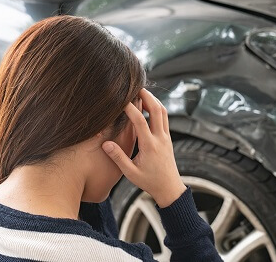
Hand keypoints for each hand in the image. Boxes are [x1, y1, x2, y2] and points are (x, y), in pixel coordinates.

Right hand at [102, 89, 185, 207]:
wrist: (169, 188)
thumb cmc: (149, 182)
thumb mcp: (130, 173)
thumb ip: (118, 157)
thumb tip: (106, 143)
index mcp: (150, 146)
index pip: (140, 122)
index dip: (131, 109)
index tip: (120, 101)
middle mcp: (160, 138)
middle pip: (157, 110)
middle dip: (146, 96)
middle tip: (134, 86)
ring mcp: (166, 137)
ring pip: (163, 111)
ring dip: (153, 99)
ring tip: (140, 92)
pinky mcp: (168, 138)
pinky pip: (164, 118)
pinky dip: (157, 107)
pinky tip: (148, 105)